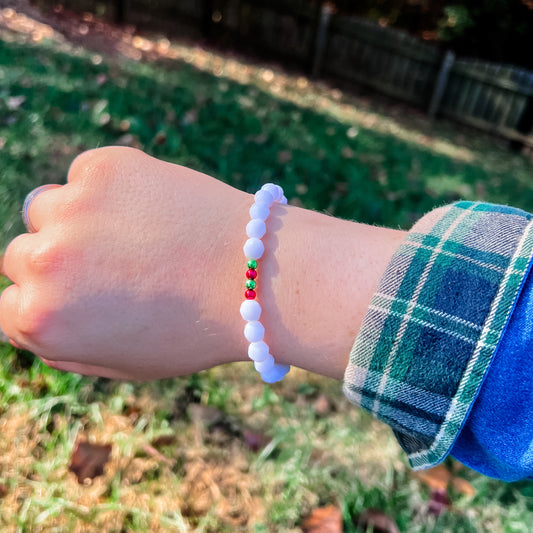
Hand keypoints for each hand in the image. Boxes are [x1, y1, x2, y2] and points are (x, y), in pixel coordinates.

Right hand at [0, 147, 251, 378]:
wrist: (256, 276)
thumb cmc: (195, 328)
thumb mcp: (124, 363)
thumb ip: (63, 345)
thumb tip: (28, 314)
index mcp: (42, 320)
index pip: (9, 306)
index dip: (50, 302)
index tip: (86, 297)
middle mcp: (44, 261)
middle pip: (22, 255)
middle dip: (60, 263)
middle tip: (117, 265)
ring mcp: (71, 207)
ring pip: (46, 208)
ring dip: (77, 220)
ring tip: (136, 234)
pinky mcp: (104, 167)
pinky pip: (86, 175)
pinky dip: (110, 188)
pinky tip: (153, 207)